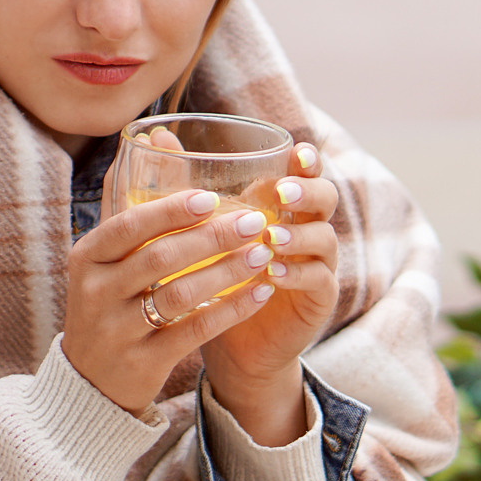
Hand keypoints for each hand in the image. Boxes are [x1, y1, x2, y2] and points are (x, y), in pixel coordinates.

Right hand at [63, 188, 279, 414]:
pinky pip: (195, 331)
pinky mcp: (144, 362)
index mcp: (88, 257)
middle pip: (160, 258)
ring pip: (181, 295)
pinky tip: (260, 293)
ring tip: (263, 254)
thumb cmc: (108, 303)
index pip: (129, 226)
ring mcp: (118, 330)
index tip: (212, 197)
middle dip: (212, 238)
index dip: (171, 210)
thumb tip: (155, 135)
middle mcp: (97, 292)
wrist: (91, 380)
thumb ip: (128, 201)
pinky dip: (231, 310)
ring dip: (227, 272)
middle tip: (255, 222)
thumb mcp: (103, 258)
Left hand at [202, 143, 340, 445]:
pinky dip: (298, 273)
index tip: (297, 152)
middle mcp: (306, 229)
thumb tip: (154, 135)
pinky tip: (273, 273)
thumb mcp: (198, 233)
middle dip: (308, 191)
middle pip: (326, 198)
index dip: (307, 161)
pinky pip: (319, 280)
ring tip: (272, 237)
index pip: (305, 173)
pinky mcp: (318, 299)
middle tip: (282, 192)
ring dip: (299, 234)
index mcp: (283, 207)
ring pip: (325, 238)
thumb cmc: (213, 280)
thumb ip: (183, 187)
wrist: (232, 345)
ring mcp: (317, 264)